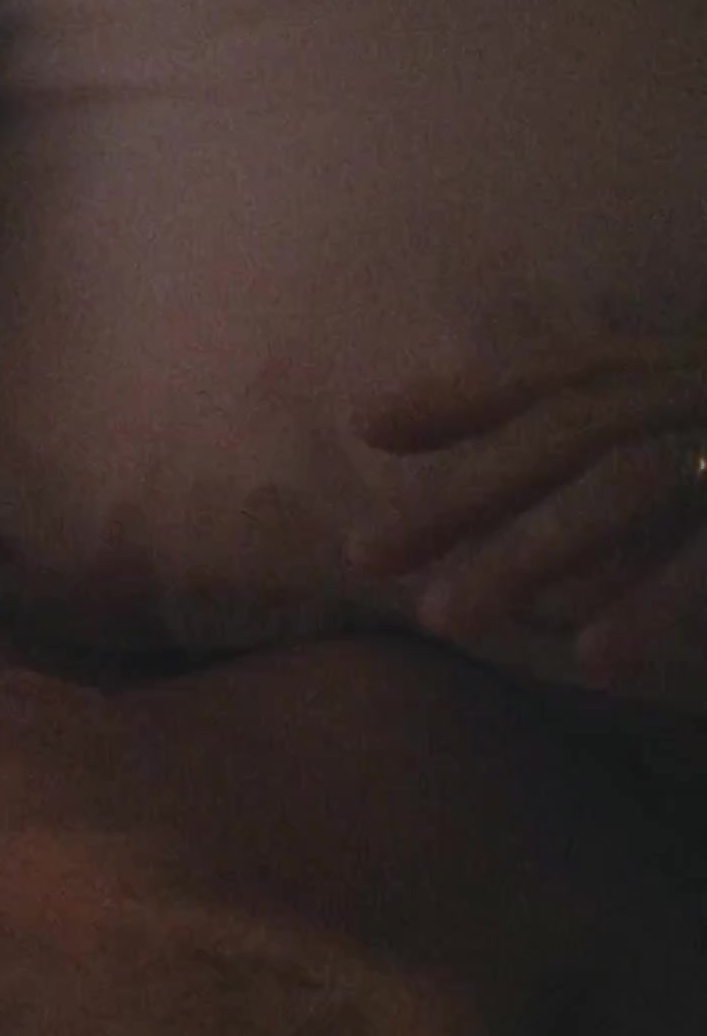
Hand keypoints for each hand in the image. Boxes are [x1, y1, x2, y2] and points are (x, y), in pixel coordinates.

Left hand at [351, 334, 706, 707]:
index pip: (568, 376)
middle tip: (362, 556)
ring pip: (630, 482)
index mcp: (690, 377)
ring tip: (441, 619)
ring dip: (531, 549)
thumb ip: (585, 458)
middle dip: (466, 490)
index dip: (467, 396)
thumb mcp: (685, 458)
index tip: (362, 427)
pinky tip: (593, 659)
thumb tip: (402, 443)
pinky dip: (656, 603)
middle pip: (576, 428)